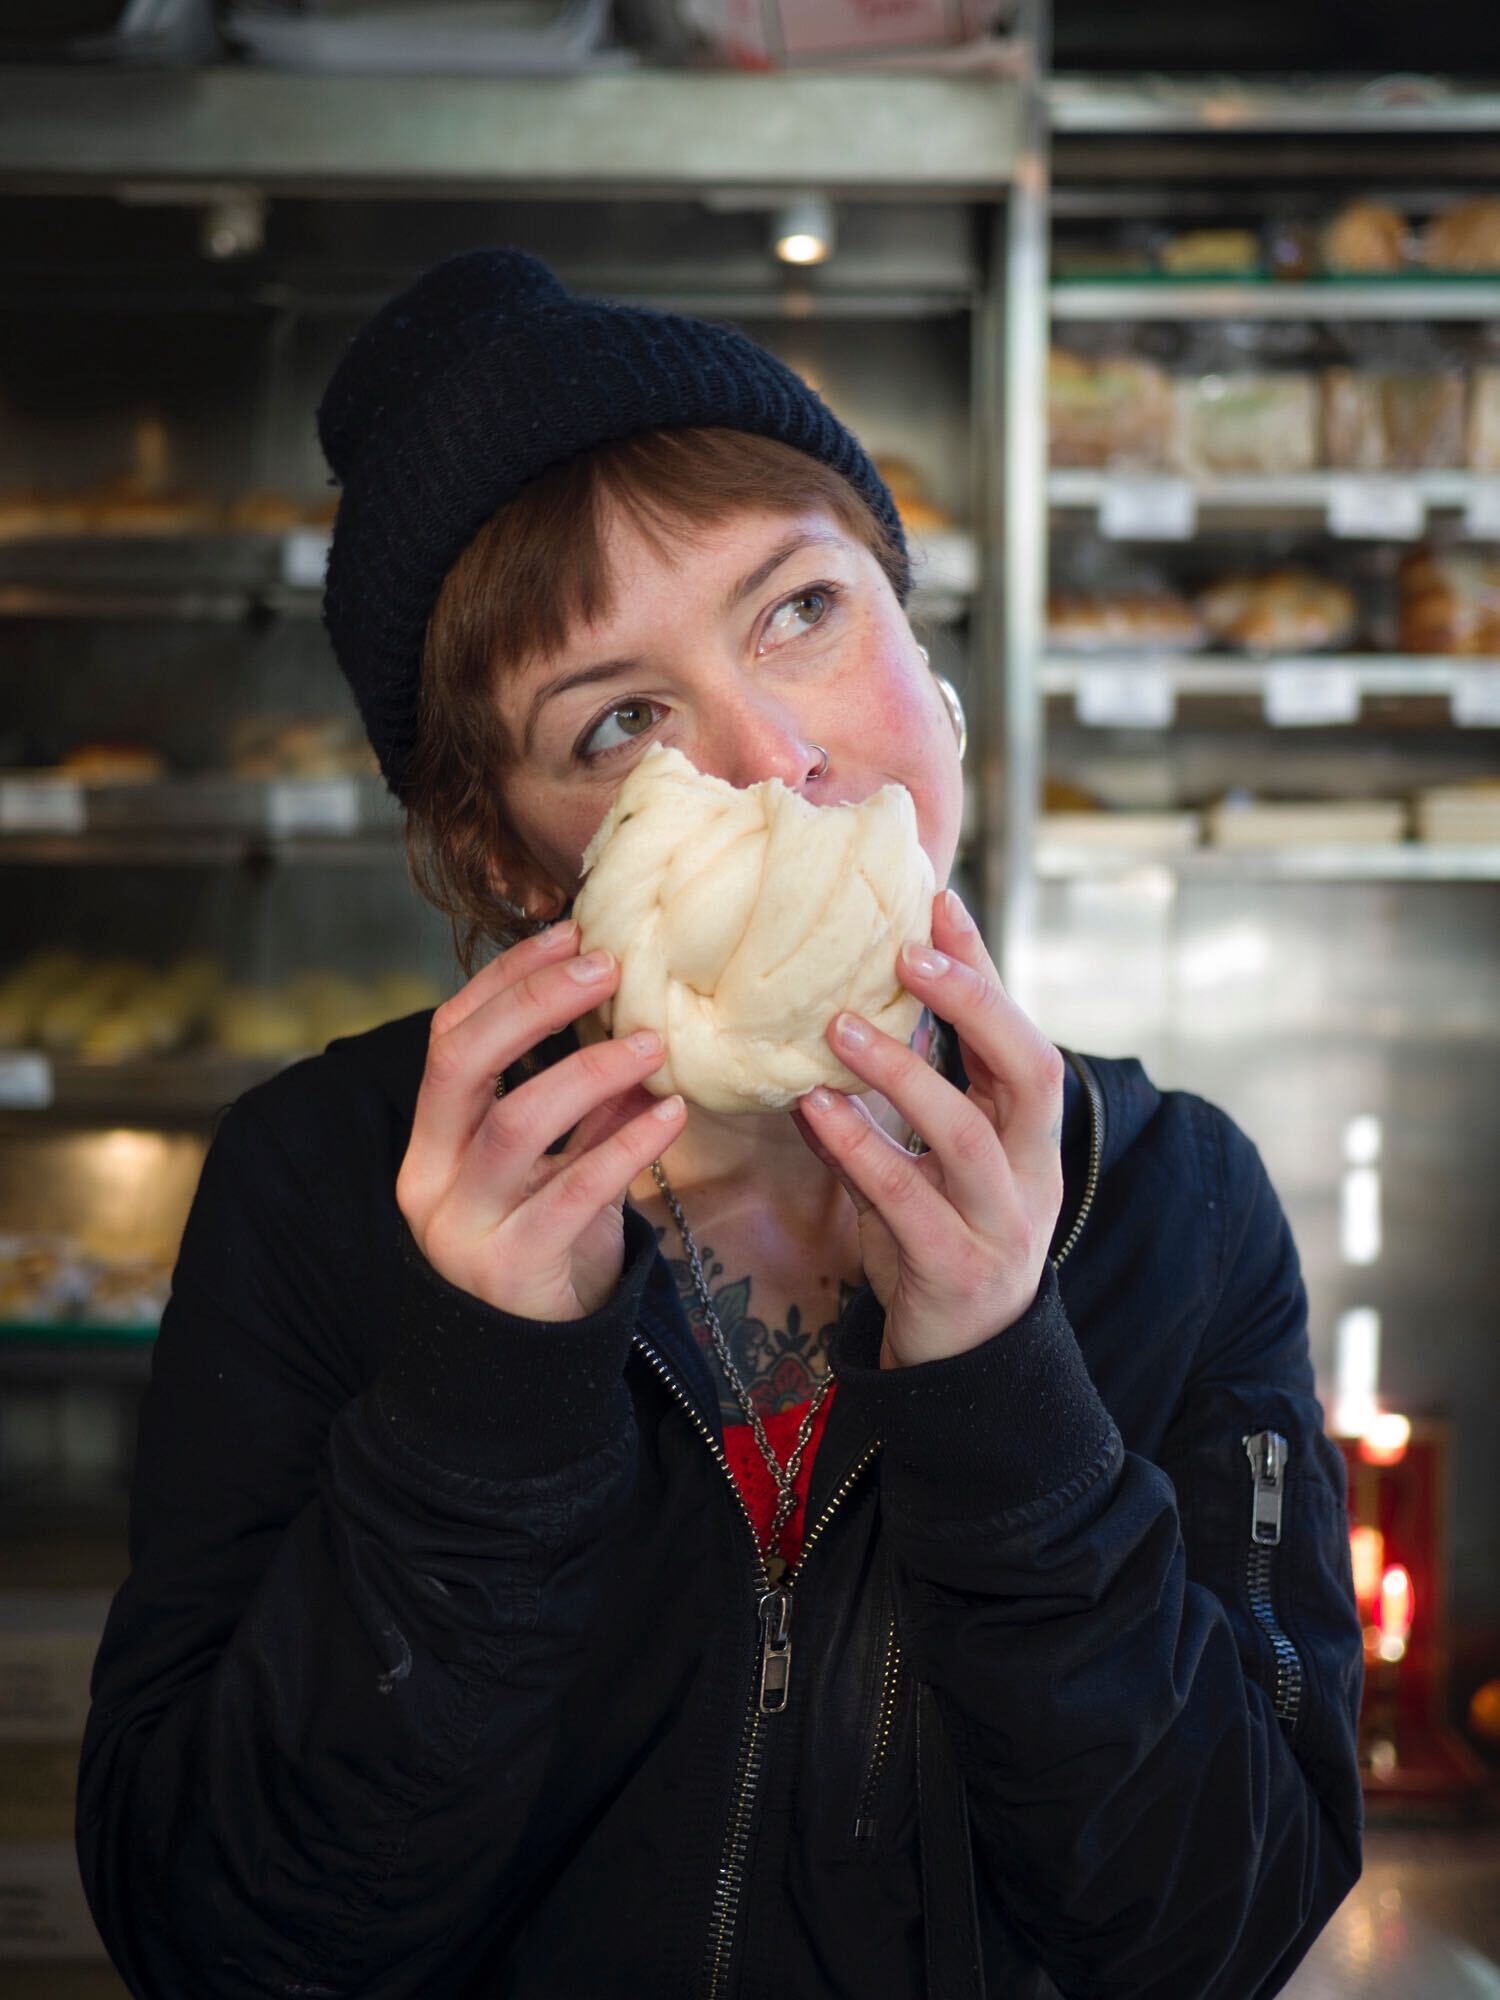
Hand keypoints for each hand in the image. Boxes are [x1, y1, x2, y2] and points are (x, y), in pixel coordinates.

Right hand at [396, 922, 684, 1320]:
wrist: (524, 1368)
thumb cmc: (543, 1247)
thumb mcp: (552, 1168)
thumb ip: (580, 1105)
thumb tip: (634, 1019)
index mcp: (430, 1142)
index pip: (450, 1035)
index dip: (506, 980)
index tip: (570, 934)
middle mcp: (434, 1178)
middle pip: (464, 1061)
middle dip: (534, 1002)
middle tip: (607, 965)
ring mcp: (467, 1226)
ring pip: (517, 1123)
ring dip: (589, 1069)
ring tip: (653, 1043)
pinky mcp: (516, 1269)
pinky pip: (574, 1192)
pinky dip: (626, 1146)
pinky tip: (670, 1115)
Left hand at [791, 888, 1065, 1368]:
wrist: (962, 1372)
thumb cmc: (936, 1250)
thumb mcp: (920, 1168)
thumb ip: (888, 1109)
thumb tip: (827, 1027)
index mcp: (1026, 1137)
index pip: (1017, 1033)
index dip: (982, 968)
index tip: (936, 902)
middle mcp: (1030, 1172)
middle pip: (1030, 1069)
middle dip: (975, 1003)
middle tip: (906, 953)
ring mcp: (1004, 1223)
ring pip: (969, 1134)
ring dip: (905, 1073)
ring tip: (839, 1028)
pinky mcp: (960, 1270)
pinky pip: (912, 1201)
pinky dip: (864, 1150)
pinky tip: (818, 1112)